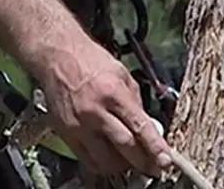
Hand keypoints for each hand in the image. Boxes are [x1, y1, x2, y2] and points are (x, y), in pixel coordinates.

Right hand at [36, 31, 172, 177]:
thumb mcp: (120, 72)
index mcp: (113, 92)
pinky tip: (110, 158)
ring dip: (122, 165)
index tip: (165, 161)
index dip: (155, 147)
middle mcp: (95, 111)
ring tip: (130, 160)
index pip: (139, 126)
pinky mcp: (67, 133)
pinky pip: (87, 159)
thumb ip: (135, 99)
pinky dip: (102, 164)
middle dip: (143, 161)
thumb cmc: (88, 58)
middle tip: (153, 167)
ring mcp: (79, 124)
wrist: (57, 55)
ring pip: (106, 159)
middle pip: (125, 147)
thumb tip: (147, 124)